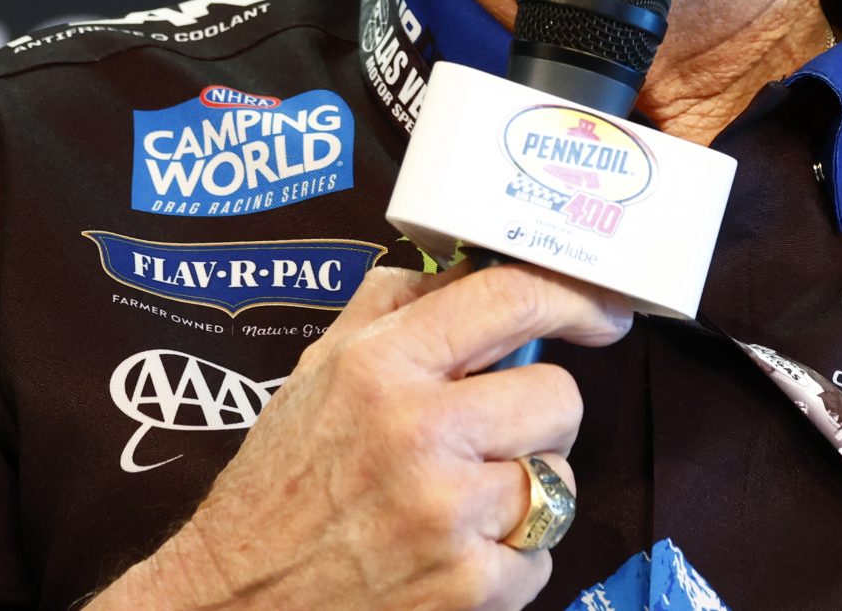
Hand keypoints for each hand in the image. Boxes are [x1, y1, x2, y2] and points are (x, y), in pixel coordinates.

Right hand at [104, 262, 632, 610]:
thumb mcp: (319, 370)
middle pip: (558, 397)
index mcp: (380, 367)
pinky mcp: (469, 588)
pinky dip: (511, 559)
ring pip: (560, 480)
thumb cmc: (282, 481)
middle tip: (493, 436)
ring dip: (527, 490)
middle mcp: (418, 433)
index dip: (574, 299)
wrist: (239, 598)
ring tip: (465, 500)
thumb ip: (395, 308)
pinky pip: (542, 554)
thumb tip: (471, 264)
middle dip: (536, 416)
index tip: (602, 311)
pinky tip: (456, 554)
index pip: (509, 299)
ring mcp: (448, 515)